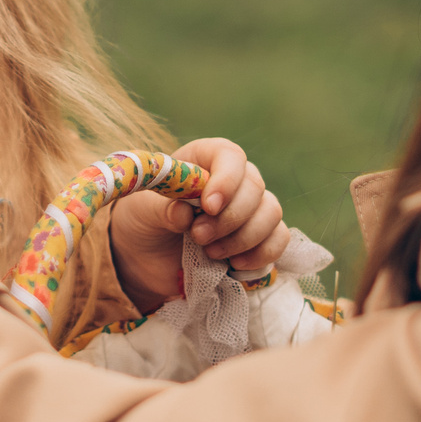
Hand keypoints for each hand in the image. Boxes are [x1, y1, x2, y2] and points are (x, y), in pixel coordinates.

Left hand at [108, 138, 292, 314]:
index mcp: (204, 159)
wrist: (145, 257)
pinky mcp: (256, 239)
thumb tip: (184, 214)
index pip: (230, 156)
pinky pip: (278, 240)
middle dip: (229, 218)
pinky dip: (262, 254)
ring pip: (271, 213)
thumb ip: (161, 209)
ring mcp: (248, 209)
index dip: (226, 180)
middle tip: (198, 237)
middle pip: (254, 188)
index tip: (208, 206)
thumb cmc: (143, 221)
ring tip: (211, 253)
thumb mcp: (141, 211)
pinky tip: (234, 265)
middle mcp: (233, 180)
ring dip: (245, 237)